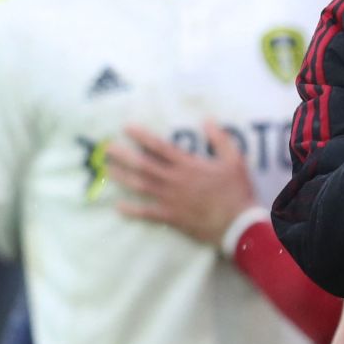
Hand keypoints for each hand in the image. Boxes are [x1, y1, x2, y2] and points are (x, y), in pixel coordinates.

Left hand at [108, 121, 255, 246]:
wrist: (237, 223)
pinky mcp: (170, 217)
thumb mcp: (235, 160)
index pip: (160, 147)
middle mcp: (174, 180)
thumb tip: (207, 120)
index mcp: (188, 165)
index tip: (126, 128)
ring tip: (108, 169)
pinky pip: (147, 213)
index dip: (142, 137)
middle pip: (144, 165)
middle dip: (124, 155)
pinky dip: (132, 210)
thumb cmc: (236, 190)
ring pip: (141, 186)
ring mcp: (170, 199)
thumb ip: (220, 139)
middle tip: (107, 148)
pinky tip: (119, 206)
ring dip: (123, 177)